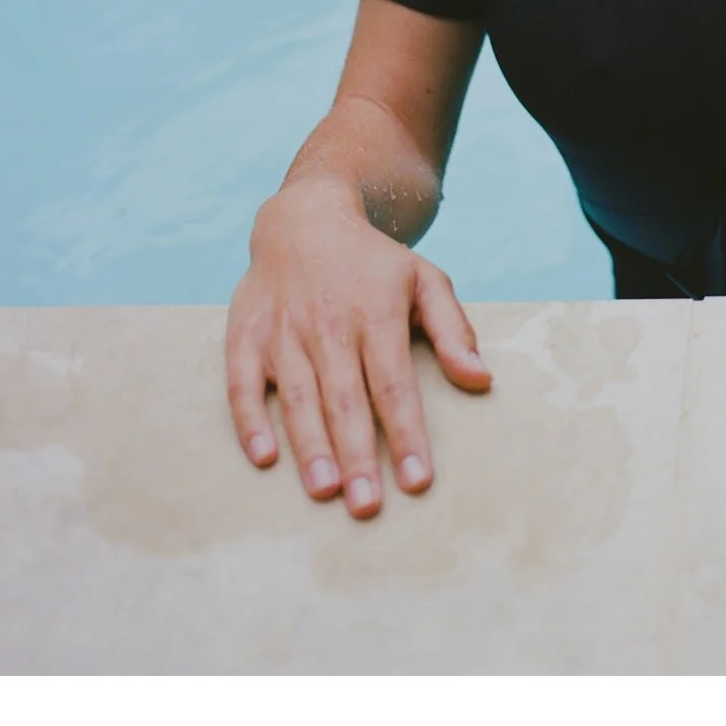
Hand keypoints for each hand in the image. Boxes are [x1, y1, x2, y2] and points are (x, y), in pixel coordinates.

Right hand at [224, 180, 490, 516]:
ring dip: (310, 445)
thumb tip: (482, 380)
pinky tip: (263, 457)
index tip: (417, 480)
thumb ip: (453, 330)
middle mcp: (329, 324)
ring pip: (298, 395)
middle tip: (367, 507)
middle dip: (358, 455)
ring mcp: (284, 330)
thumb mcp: (425, 280)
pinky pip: (243, 382)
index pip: (394, 384)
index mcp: (376, 313)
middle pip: (346, 398)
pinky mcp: (245, 335)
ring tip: (325, 492)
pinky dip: (250, 419)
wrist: (305, 217)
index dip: (406, 433)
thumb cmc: (373, 263)